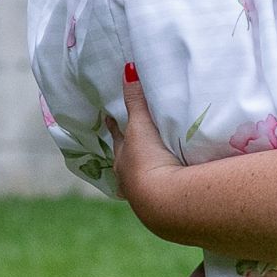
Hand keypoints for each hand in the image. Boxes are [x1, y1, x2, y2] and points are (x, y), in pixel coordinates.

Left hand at [111, 65, 186, 214]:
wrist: (164, 200)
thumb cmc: (148, 160)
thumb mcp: (141, 126)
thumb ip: (136, 100)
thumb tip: (127, 68)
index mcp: (123, 158)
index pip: (117, 138)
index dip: (114, 127)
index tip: (109, 118)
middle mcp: (128, 178)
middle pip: (124, 161)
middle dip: (126, 152)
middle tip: (126, 146)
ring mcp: (143, 196)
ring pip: (138, 180)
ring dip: (142, 173)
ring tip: (147, 171)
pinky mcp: (161, 207)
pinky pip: (159, 194)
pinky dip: (161, 189)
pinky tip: (167, 191)